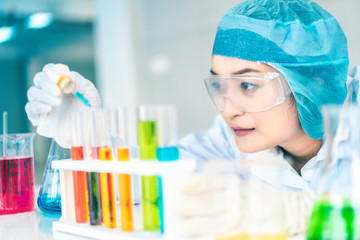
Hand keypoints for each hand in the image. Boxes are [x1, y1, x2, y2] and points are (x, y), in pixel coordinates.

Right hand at [25, 63, 100, 147]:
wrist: (90, 129)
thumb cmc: (90, 110)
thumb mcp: (89, 93)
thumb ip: (79, 82)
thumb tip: (66, 75)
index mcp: (62, 83)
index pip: (50, 70)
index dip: (51, 70)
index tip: (58, 76)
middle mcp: (51, 91)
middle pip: (39, 78)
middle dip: (47, 82)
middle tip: (57, 91)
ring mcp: (44, 103)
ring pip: (32, 92)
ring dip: (43, 95)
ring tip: (57, 103)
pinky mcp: (39, 117)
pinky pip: (30, 108)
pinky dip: (36, 106)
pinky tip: (48, 109)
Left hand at [173, 171, 314, 238]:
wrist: (290, 212)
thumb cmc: (258, 196)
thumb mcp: (243, 181)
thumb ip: (221, 181)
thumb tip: (192, 181)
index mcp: (238, 185)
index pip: (213, 181)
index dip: (196, 182)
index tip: (180, 183)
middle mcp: (240, 201)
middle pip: (211, 203)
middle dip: (191, 206)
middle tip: (175, 206)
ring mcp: (244, 221)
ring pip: (216, 224)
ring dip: (196, 226)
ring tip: (181, 227)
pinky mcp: (246, 235)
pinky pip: (223, 237)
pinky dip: (209, 237)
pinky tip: (198, 237)